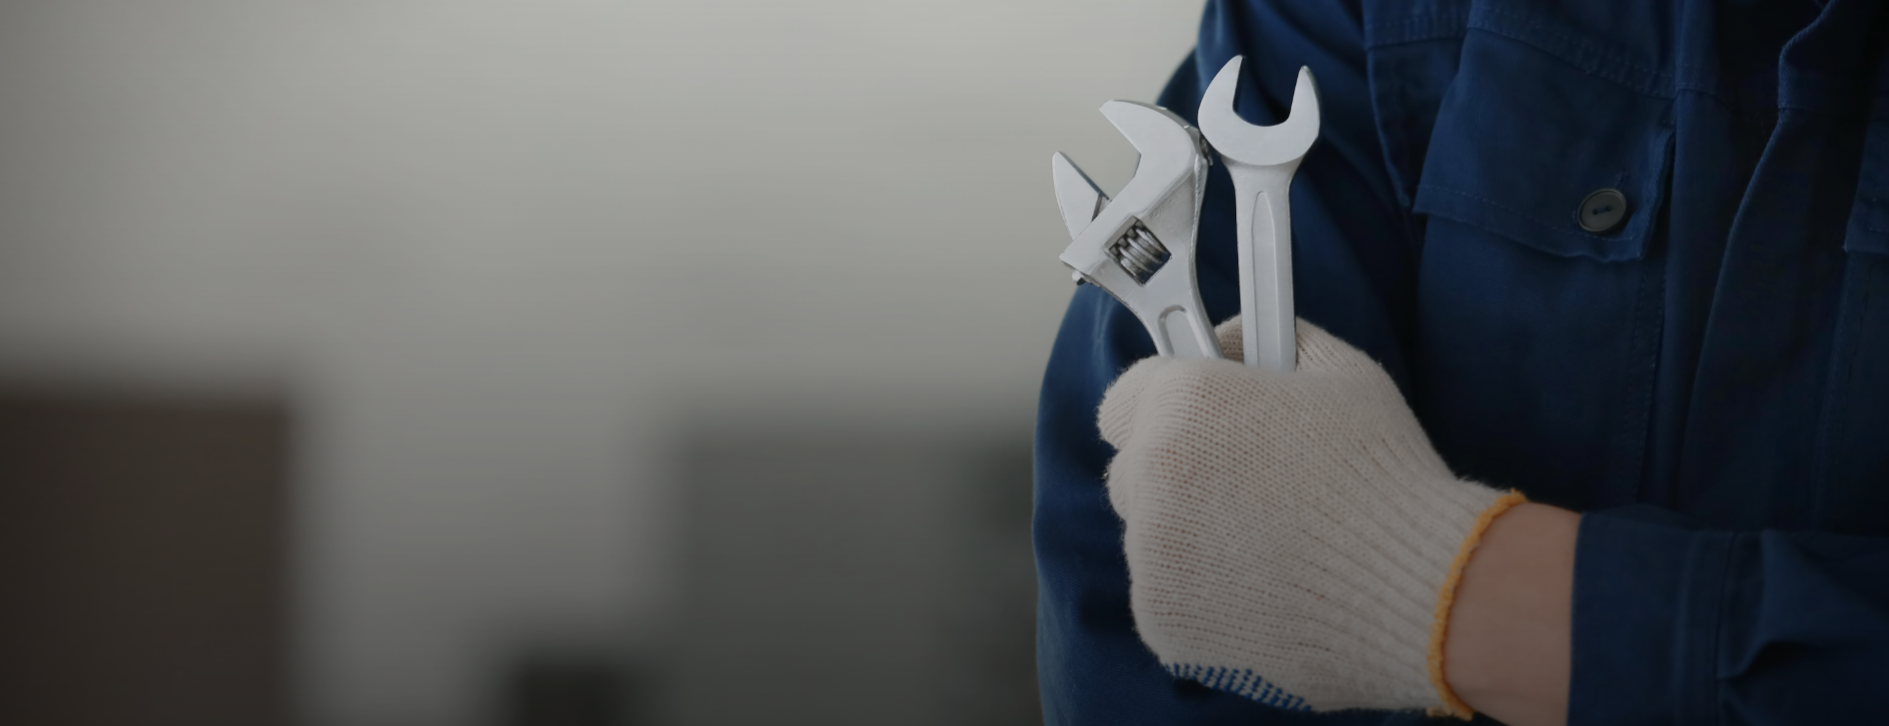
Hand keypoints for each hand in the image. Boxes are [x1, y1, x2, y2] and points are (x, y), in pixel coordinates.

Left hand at [1098, 316, 1522, 715]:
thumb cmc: (1387, 475)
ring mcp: (1150, 554)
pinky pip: (1165, 598)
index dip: (1164, 413)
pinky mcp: (1162, 619)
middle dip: (1175, 478)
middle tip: (1247, 491)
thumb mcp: (1341, 371)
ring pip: (1149, 540)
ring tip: (1272, 548)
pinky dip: (1200, 597)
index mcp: (1182, 402)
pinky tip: (1266, 590)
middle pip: (1131, 472)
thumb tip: (1224, 339)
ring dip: (1189, 540)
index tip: (1197, 430)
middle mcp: (1150, 474)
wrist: (1422, 589)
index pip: (1125, 401)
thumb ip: (1269, 339)